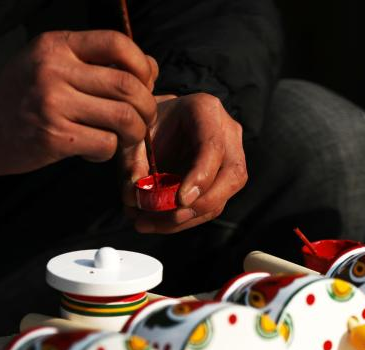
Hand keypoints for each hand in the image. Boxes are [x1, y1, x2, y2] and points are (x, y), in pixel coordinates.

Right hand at [0, 30, 158, 174]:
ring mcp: (53, 104)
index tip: (144, 83)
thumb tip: (150, 67)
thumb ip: (93, 61)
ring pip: (123, 117)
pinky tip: (93, 150)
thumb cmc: (21, 96)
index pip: (117, 43)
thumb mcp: (49, 63)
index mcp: (56, 45)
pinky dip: (109, 152)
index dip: (142, 65)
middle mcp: (54, 69)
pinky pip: (106, 144)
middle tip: (141, 118)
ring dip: (135, 131)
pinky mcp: (53, 137)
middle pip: (127, 85)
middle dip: (146, 106)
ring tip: (124, 136)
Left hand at [122, 93, 247, 232]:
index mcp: (205, 110)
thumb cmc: (149, 122)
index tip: (180, 200)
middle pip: (232, 175)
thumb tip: (134, 196)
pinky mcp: (222, 181)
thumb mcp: (135, 134)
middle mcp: (226, 133)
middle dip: (203, 203)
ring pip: (223, 197)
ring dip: (189, 218)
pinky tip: (159, 223)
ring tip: (151, 223)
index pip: (213, 146)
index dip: (201, 176)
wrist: (158, 122)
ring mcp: (229, 158)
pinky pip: (212, 206)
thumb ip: (131, 161)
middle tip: (172, 217)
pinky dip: (185, 220)